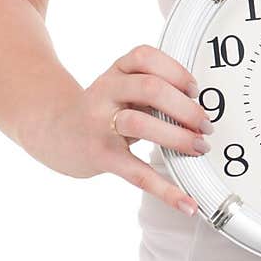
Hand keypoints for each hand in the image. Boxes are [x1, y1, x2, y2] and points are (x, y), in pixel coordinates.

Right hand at [23, 43, 211, 217]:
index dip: (175, 71)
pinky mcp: (101, 155)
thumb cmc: (101, 109)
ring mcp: (100, 123)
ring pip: (140, 123)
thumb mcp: (120, 88)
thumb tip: (196, 110)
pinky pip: (136, 173)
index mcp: (116, 71)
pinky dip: (166, 190)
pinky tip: (187, 203)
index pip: (146, 57)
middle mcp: (105, 91)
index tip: (194, 90)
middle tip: (205, 125)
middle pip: (150, 88)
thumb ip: (151, 90)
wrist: (56, 132)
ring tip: (198, 148)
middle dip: (185, 107)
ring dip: (178, 137)